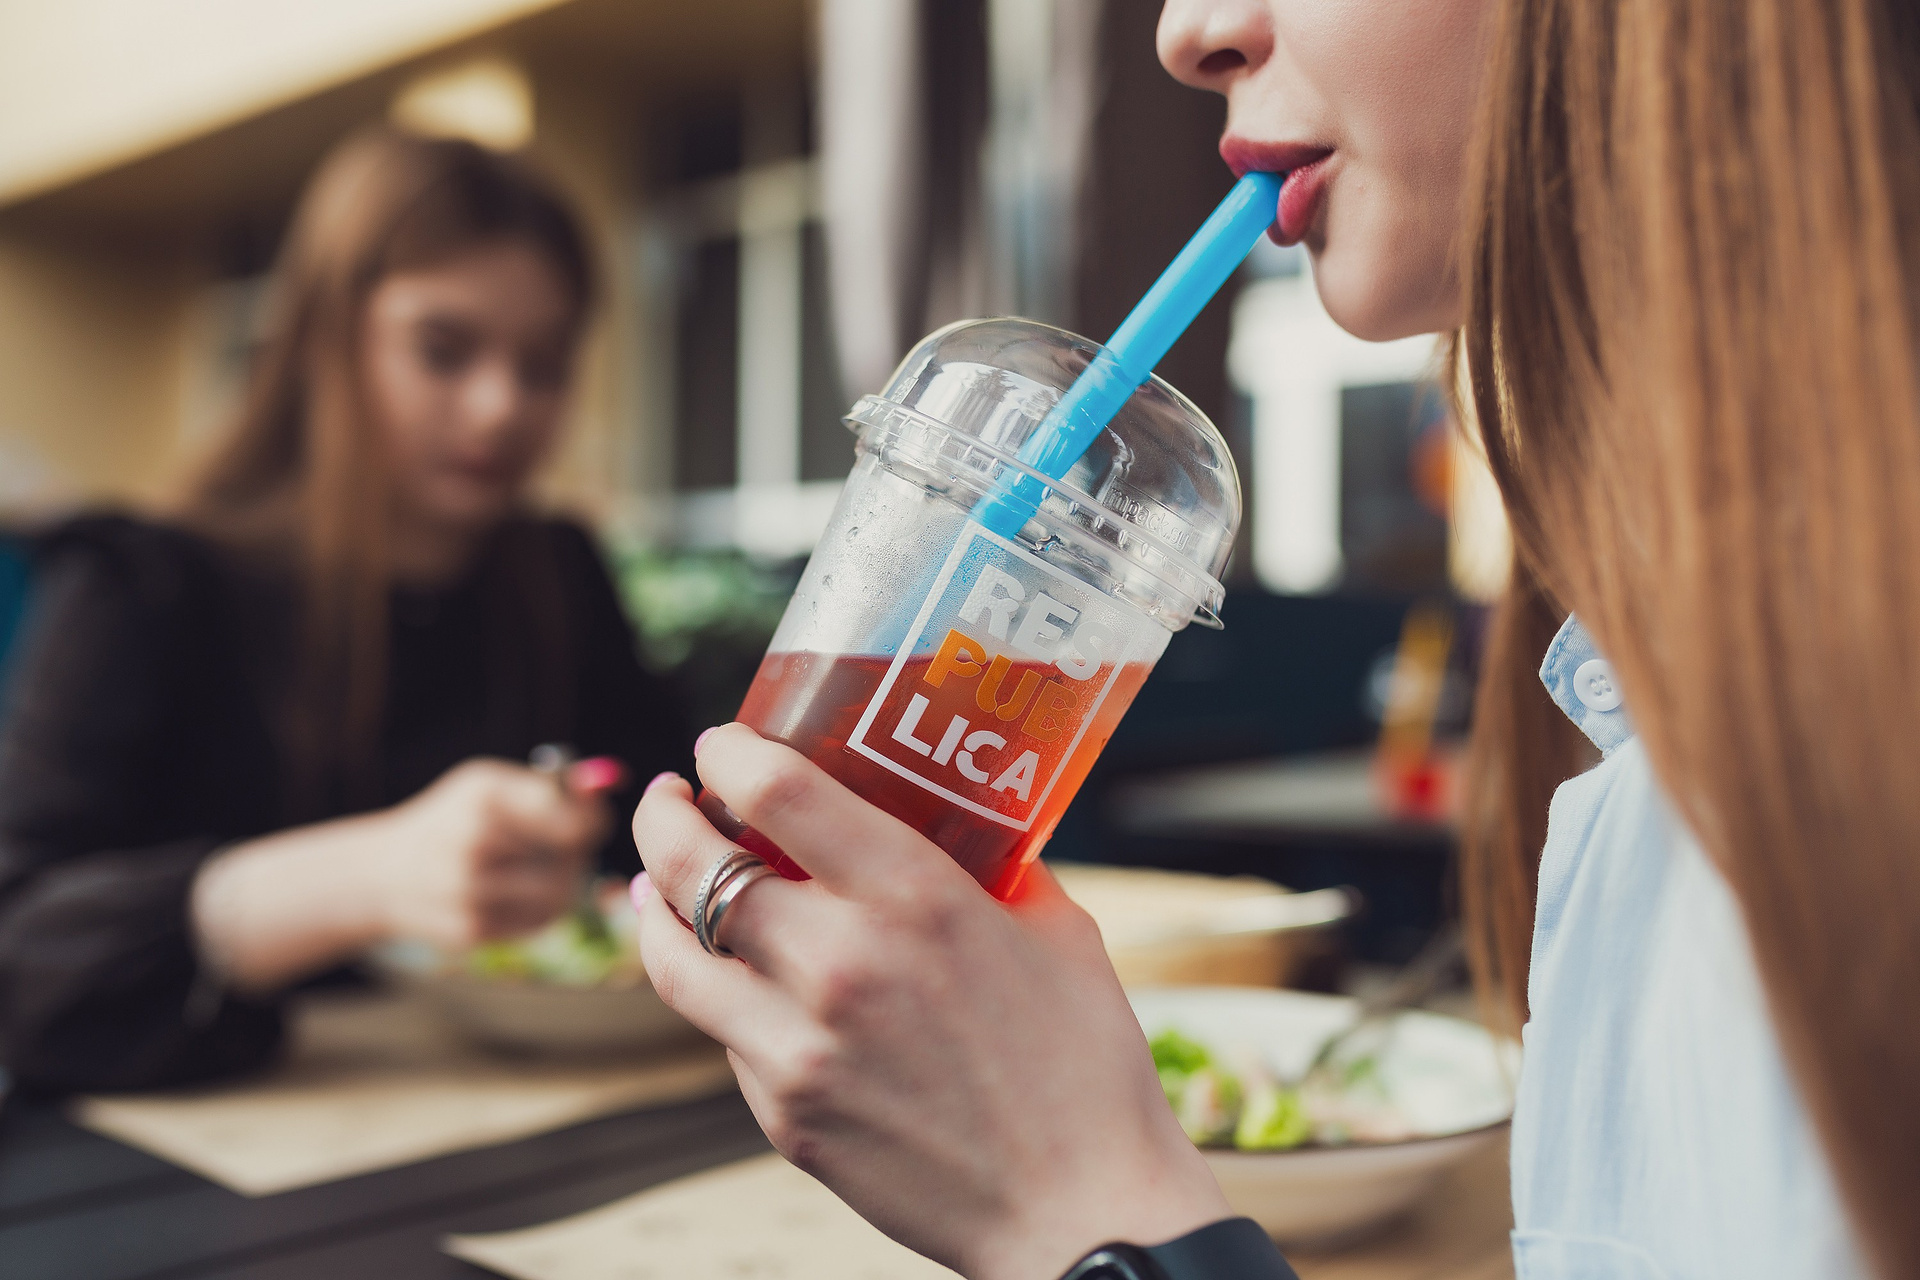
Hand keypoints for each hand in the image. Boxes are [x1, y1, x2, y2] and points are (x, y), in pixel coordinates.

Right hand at [369, 757, 610, 948]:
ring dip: (564, 884)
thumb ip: (549, 787)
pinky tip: (520, 894)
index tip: (590, 823)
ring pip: (560, 894)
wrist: (383, 874)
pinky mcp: (471, 930)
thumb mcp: (488, 786)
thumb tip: (610, 782)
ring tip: (546, 870)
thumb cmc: (453, 821)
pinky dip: (542, 909)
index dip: (591, 821)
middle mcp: (473, 842)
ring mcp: (469, 891)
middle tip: (568, 849)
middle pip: (570, 857)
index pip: (568, 814)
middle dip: (577, 854)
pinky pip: (539, 922)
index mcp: (483, 796)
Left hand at [632, 725, 1230, 1279]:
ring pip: (673, 954)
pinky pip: (723, 1033)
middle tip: (672, 797)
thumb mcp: (1058, 930)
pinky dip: (717, 992)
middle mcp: (841, 961)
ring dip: (653, 904)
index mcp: (915, 896)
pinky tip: (732, 976)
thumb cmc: (1084, 1065)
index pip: (776, 790)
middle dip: (664, 815)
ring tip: (656, 881)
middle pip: (694, 863)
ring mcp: (800, 1045)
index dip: (728, 751)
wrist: (1080, 1209)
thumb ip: (998, 868)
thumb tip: (967, 825)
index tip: (720, 744)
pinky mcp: (784, 1113)